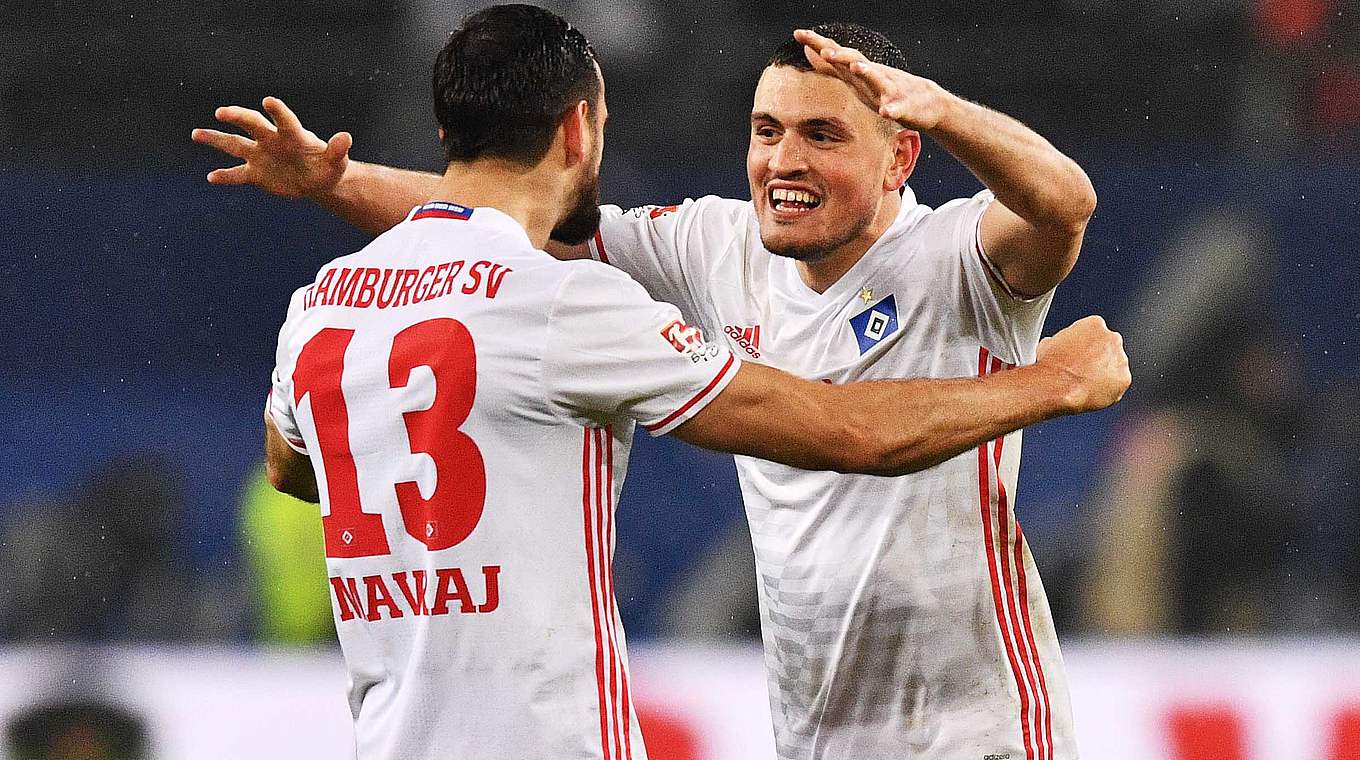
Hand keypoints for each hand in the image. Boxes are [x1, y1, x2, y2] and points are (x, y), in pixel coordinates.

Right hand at [190, 97, 350, 198]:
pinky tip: (211, 177)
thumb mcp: (336, 161)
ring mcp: (261, 155)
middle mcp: (272, 140)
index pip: (284, 120)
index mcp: (292, 135)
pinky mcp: (256, 173)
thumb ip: (338, 150)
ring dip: (215, 139)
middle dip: (238, 118)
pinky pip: (237, 174)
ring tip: (195, 133)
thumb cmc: (329, 166)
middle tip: (222, 112)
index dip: (278, 111)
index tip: (268, 102)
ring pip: (235, 145)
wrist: (318, 180)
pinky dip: (225, 177)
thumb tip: (346, 138)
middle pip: (252, 125)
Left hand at [792, 28, 951, 131]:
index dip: (818, 44)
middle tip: (822, 49)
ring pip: (878, 79)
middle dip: (839, 55)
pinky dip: (891, 109)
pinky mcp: (904, 107)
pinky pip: (897, 108)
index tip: (798, 33)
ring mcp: (889, 89)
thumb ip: (833, 67)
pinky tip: (884, 111)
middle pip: (855, 60)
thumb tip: (810, 52)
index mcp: (859, 72)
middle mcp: (873, 75)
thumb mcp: (856, 79)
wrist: (926, 102)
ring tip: (855, 67)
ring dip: (867, 72)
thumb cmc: (886, 89)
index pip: (836, 54)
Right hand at [1036, 315, 1130, 412]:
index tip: (1078, 353)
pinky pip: (1118, 385)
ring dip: (1105, 373)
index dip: (1085, 344)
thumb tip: (1055, 346)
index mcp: (1094, 324)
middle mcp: (1112, 338)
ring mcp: (1121, 359)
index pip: (1095, 331)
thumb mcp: (1048, 344)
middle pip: (1109, 347)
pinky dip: (1109, 390)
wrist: (1059, 386)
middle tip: (1082, 369)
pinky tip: (1092, 392)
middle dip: (1098, 357)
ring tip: (1085, 383)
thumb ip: (1061, 341)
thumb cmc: (1052, 365)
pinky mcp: (1124, 379)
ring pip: (1115, 366)